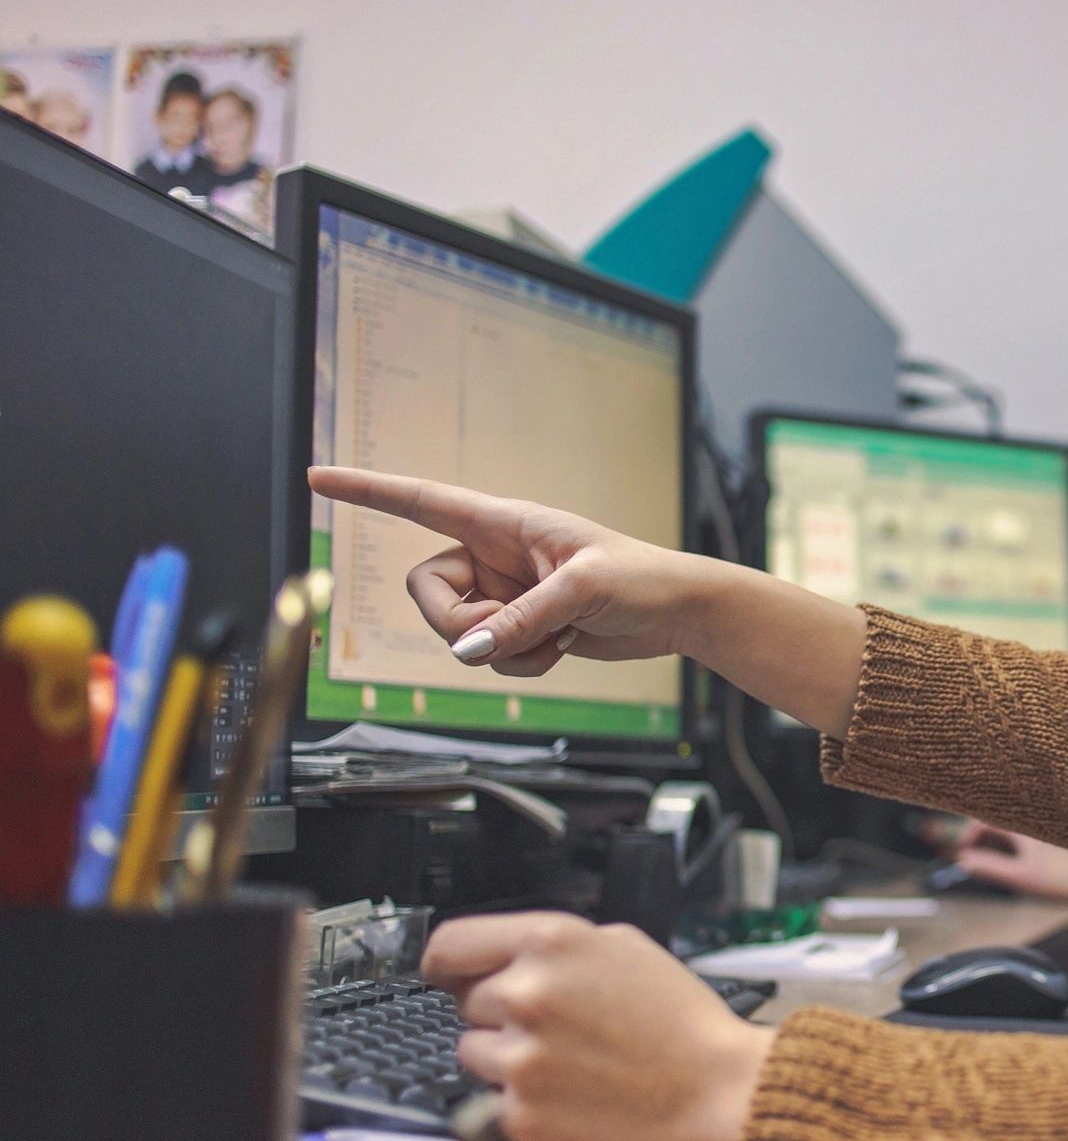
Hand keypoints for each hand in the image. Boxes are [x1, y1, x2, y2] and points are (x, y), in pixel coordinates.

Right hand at [307, 467, 698, 675]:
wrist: (677, 611)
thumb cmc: (641, 578)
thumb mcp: (583, 591)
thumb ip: (522, 618)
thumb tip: (468, 650)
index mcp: (503, 522)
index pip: (421, 501)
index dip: (367, 491)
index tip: (317, 477)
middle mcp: (494, 554)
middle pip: (426, 594)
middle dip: (460, 624)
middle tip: (510, 630)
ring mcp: (504, 593)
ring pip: (458, 634)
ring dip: (504, 649)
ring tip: (557, 637)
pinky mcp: (520, 626)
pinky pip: (489, 656)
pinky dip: (521, 663)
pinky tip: (562, 648)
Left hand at [424, 911, 771, 1140]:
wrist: (717, 1093)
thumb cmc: (682, 1023)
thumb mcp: (627, 946)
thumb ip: (559, 945)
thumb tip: (507, 955)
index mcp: (551, 943)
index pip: (449, 945)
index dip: (446, 963)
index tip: (449, 975)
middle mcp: (526, 995)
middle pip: (467, 1002)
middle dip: (501, 1013)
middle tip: (558, 1027)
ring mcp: (518, 1059)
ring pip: (475, 1053)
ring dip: (508, 1057)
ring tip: (569, 1062)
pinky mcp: (520, 1115)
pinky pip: (494, 1101)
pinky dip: (526, 1100)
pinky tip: (573, 1094)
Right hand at [954, 821, 1067, 898]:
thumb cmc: (1061, 875)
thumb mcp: (1020, 875)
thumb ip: (991, 867)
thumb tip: (965, 860)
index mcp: (1022, 823)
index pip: (986, 818)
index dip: (970, 833)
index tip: (964, 850)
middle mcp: (1031, 816)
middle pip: (997, 815)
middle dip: (981, 832)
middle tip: (973, 852)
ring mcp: (1042, 822)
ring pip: (1010, 821)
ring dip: (996, 834)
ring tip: (990, 855)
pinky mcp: (1052, 831)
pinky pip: (1023, 826)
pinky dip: (1011, 837)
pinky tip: (1014, 854)